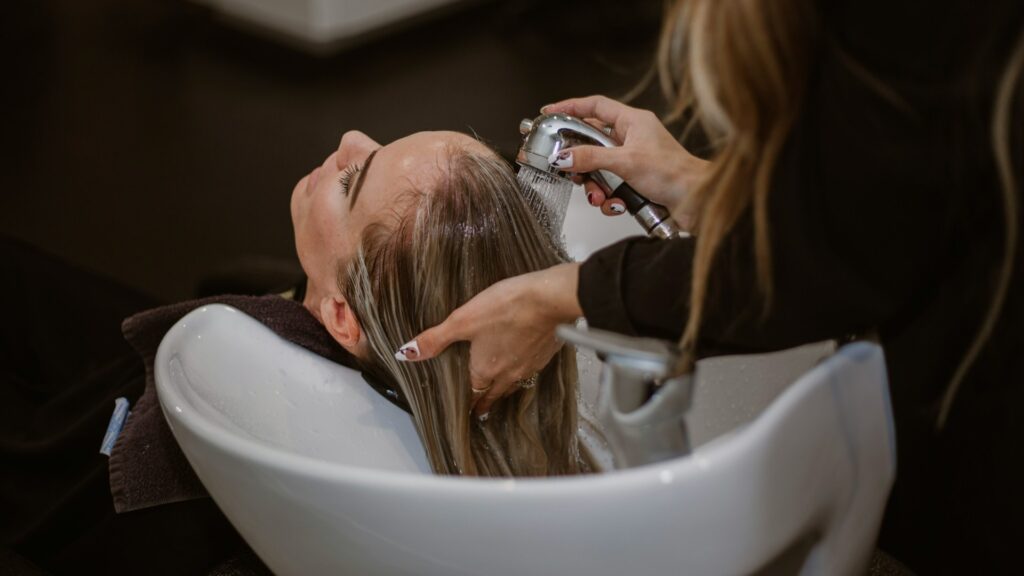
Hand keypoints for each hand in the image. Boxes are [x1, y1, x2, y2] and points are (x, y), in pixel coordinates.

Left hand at [394, 263, 582, 415]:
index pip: (473, 395)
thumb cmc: (507, 307)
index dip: (468, 404)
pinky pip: (530, 370)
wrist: (550, 300)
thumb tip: (406, 354)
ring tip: (499, 391)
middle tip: (480, 409)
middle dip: (485, 402)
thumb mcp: (463, 320)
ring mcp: (529, 366)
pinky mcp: (545, 354)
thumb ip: (435, 339)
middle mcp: (507, 374)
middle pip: (494, 394)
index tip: (466, 412)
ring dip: (504, 389)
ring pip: (513, 385)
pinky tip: (523, 362)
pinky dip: (522, 371)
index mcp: (485, 370)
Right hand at [543, 95, 708, 227]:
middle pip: (591, 143)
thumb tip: (563, 157)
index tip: (549, 113)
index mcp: (633, 122)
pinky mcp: (635, 181)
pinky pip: (610, 188)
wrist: (697, 201)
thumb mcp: (626, 162)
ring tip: (600, 197)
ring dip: (595, 187)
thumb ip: (591, 158)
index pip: (595, 106)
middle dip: (581, 163)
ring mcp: (633, 161)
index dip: (570, 107)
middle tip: (570, 171)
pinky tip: (617, 205)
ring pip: (599, 170)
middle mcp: (632, 138)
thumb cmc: (675, 174)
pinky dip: (609, 199)